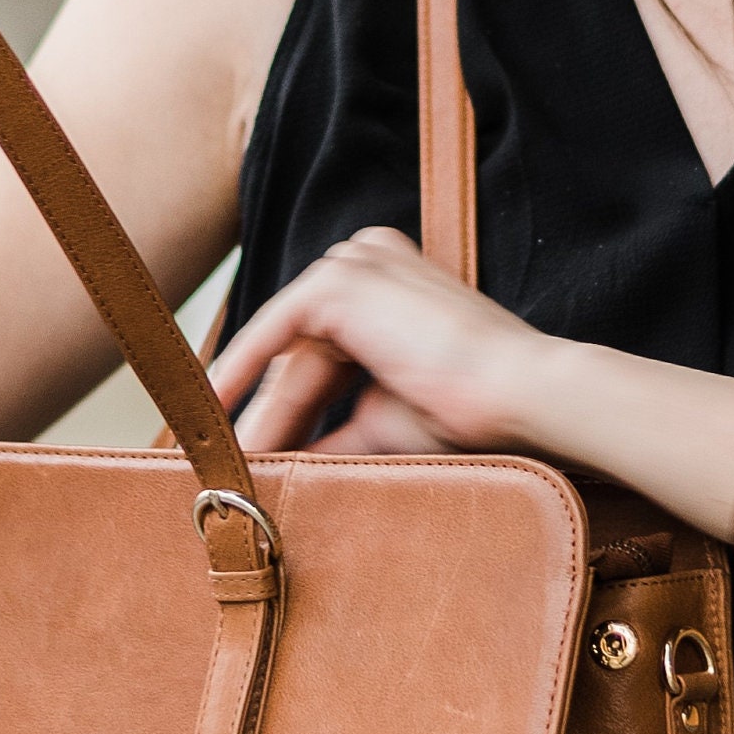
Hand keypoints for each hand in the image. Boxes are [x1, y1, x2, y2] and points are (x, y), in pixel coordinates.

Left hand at [212, 228, 558, 454]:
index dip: (290, 410)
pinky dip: (243, 372)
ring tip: (231, 462)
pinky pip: (273, 330)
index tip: (260, 454)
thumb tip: (280, 469)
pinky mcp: (341, 282)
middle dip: (271, 415)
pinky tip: (217, 412)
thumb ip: (330, 435)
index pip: (324, 354)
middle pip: (301, 352)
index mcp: (390, 287)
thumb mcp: (381, 422)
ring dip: (259, 407)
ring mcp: (356, 264)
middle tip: (237, 470)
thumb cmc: (469, 412)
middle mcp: (370, 264)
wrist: (516, 394)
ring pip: (287, 348)